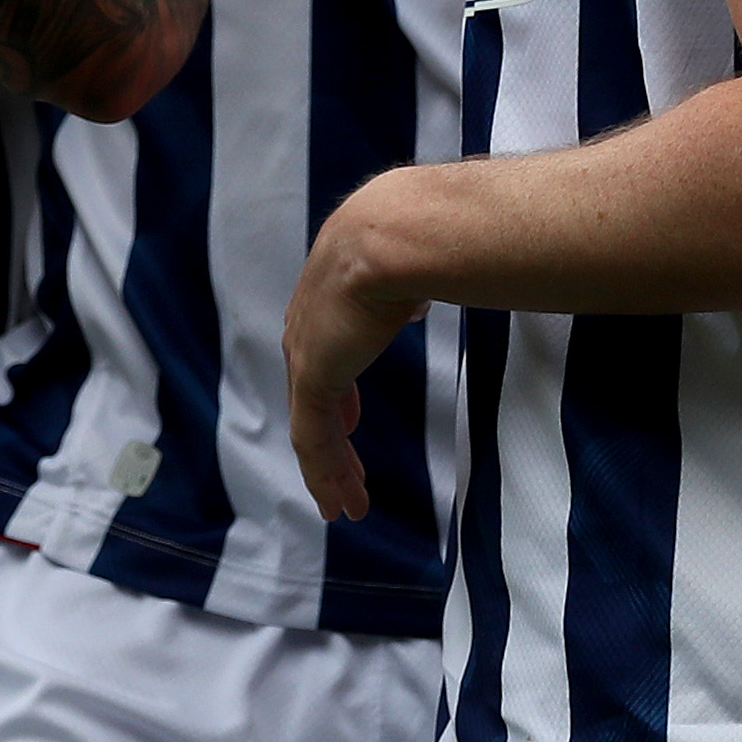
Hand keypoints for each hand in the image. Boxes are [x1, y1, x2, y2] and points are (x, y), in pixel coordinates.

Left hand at [283, 193, 423, 519]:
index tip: (348, 420)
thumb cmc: (417, 237)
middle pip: (314, 398)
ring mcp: (307, 353)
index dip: (337, 395)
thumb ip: (416, 285)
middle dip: (331, 440)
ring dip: (330, 472)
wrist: (394, 233)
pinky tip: (339, 503)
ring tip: (345, 508)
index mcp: (330, 300)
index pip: (327, 358)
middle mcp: (309, 327)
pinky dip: (326, 475)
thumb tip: (434, 284)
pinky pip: (314, 441)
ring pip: (312, 429)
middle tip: (346, 476)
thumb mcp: (414, 267)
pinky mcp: (315, 376)